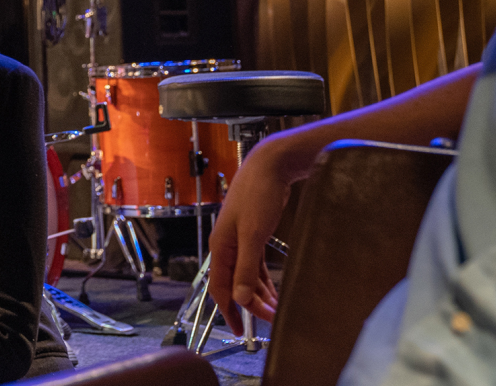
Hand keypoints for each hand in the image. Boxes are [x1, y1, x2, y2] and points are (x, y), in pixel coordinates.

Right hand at [208, 137, 293, 335]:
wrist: (270, 166)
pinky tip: (273, 290)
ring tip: (275, 310)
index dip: (229, 310)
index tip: (240, 330)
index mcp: (220, 246)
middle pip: (235, 284)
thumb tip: (239, 297)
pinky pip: (256, 266)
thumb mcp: (253, 234)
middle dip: (250, 304)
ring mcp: (240, 240)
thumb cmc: (258, 194)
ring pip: (246, 276)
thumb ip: (245, 267)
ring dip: (259, 294)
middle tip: (270, 320)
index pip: (220, 287)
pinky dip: (263, 280)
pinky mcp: (254, 235)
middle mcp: (227, 246)